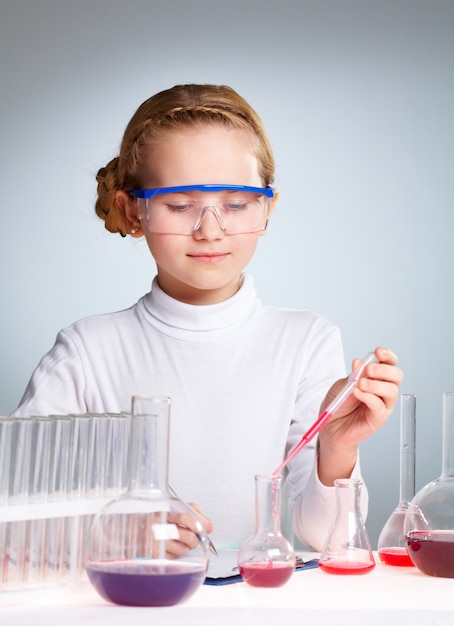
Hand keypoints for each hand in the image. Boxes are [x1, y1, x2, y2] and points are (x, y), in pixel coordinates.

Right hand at [151, 503, 213, 558]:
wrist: (135, 530)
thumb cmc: (159, 520)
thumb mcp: (175, 509)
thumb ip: (195, 513)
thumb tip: (209, 526)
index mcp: (165, 514)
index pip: (186, 518)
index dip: (198, 525)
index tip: (204, 529)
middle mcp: (159, 527)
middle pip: (188, 536)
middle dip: (195, 539)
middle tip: (193, 538)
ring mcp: (156, 542)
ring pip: (183, 549)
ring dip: (186, 547)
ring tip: (180, 543)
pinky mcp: (155, 555)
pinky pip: (174, 558)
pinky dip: (176, 554)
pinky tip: (171, 547)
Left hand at [317, 346, 402, 484]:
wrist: (330, 425)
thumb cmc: (338, 403)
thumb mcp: (343, 384)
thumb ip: (353, 375)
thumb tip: (359, 363)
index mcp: (377, 377)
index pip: (389, 363)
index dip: (387, 355)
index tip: (378, 351)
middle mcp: (383, 390)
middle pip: (396, 375)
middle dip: (384, 369)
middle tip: (368, 370)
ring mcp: (383, 404)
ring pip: (392, 390)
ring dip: (376, 384)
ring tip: (360, 384)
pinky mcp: (378, 418)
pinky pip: (379, 406)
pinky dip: (369, 397)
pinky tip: (358, 393)